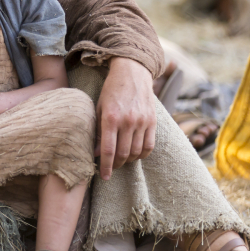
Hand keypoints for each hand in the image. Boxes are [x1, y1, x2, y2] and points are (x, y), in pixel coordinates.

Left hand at [95, 57, 156, 179]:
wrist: (132, 73)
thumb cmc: (111, 91)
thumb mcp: (99, 108)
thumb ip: (98, 131)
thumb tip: (96, 153)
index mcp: (111, 118)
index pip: (108, 150)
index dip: (106, 166)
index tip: (104, 177)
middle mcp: (128, 121)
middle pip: (123, 154)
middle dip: (115, 165)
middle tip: (110, 168)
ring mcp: (142, 122)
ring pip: (136, 152)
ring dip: (128, 160)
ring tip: (121, 160)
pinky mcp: (153, 121)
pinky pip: (149, 146)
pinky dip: (142, 154)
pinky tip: (134, 154)